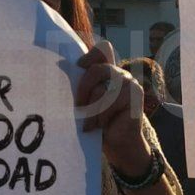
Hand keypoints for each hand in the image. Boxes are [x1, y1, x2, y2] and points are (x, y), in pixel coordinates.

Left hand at [75, 40, 150, 177]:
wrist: (118, 143)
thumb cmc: (98, 122)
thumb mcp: (86, 103)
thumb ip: (80, 88)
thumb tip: (58, 74)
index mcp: (106, 71)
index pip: (101, 50)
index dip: (88, 56)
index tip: (78, 68)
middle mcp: (119, 73)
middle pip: (96, 69)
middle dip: (82, 89)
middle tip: (78, 107)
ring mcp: (129, 82)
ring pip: (102, 89)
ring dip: (92, 110)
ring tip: (89, 123)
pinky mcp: (136, 94)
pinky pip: (111, 101)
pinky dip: (101, 116)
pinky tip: (100, 126)